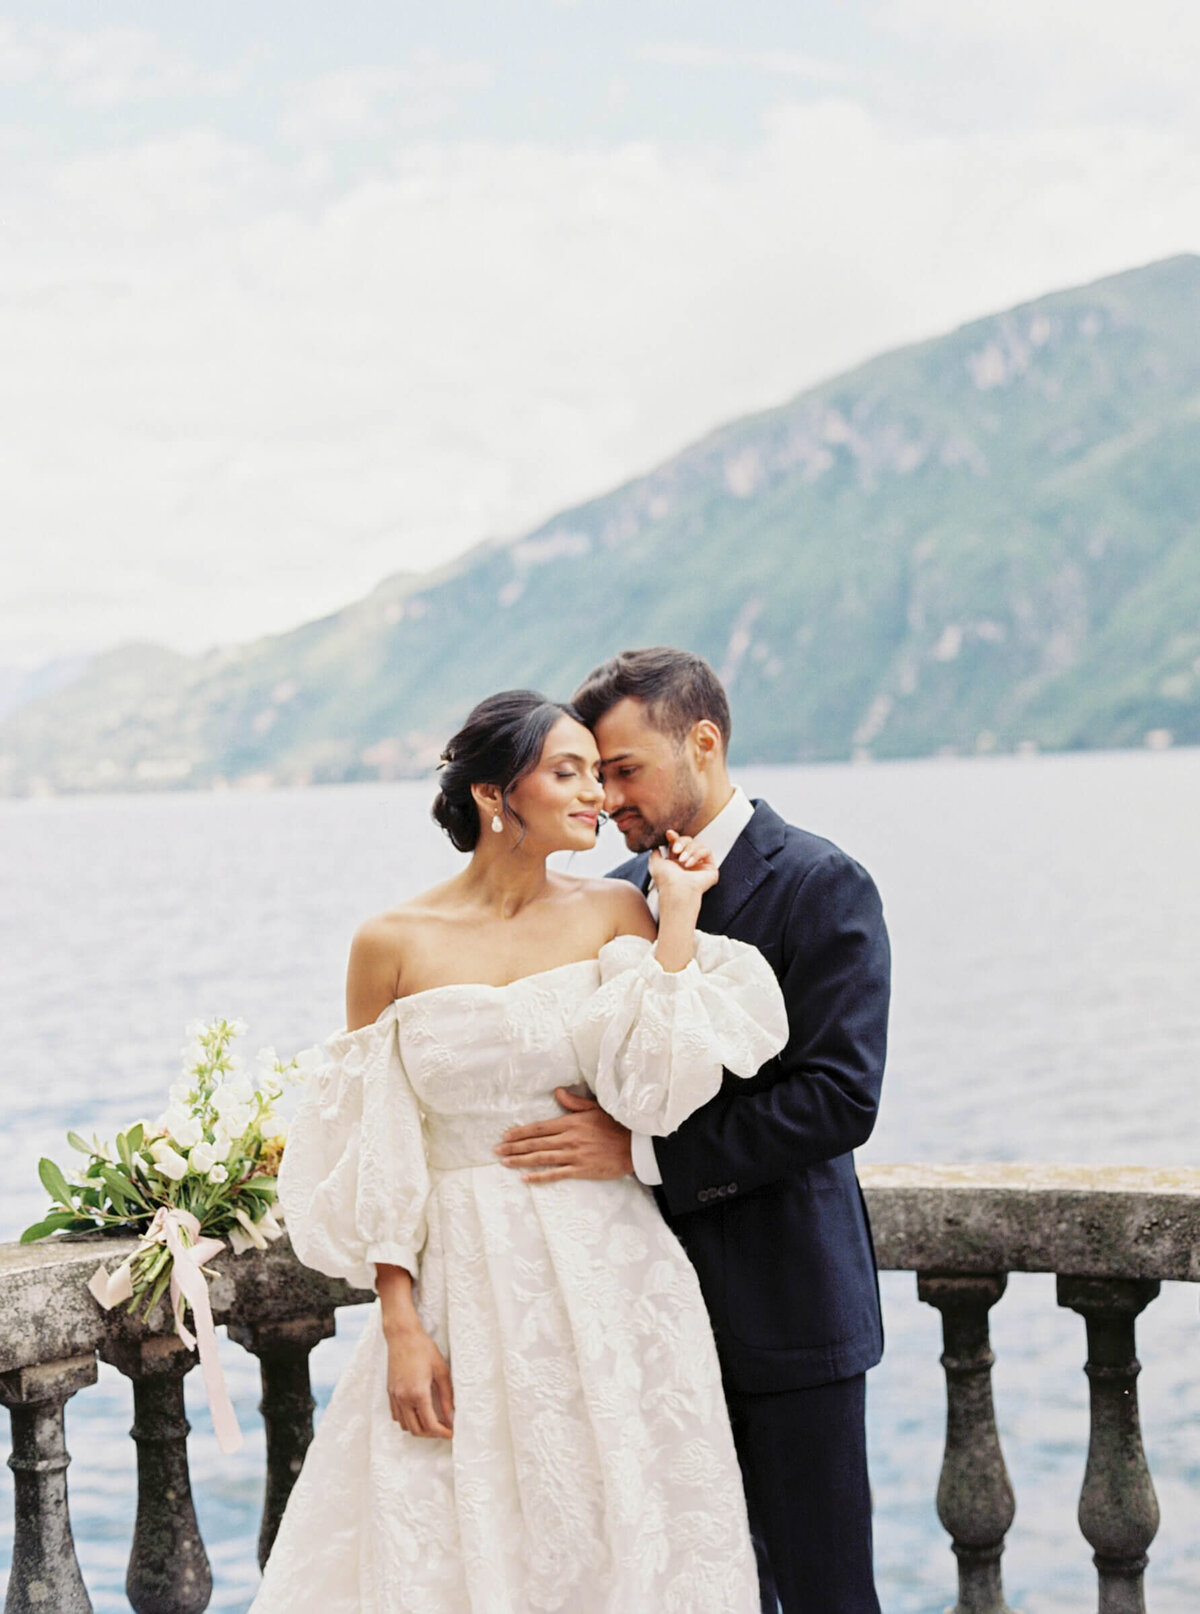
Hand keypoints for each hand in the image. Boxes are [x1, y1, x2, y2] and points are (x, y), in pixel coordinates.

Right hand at [384, 1325, 453, 1438]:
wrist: (402, 1335)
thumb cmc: (424, 1349)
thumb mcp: (441, 1371)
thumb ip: (447, 1396)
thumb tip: (452, 1415)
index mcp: (418, 1393)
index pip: (430, 1424)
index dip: (442, 1433)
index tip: (451, 1433)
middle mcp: (403, 1398)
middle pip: (416, 1430)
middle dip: (431, 1434)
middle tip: (444, 1429)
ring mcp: (394, 1396)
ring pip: (405, 1425)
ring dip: (419, 1428)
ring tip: (432, 1422)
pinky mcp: (389, 1392)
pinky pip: (396, 1415)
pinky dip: (407, 1420)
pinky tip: (417, 1413)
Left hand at [494, 1088, 632, 1182]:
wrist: (634, 1146)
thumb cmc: (615, 1125)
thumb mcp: (595, 1109)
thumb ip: (574, 1103)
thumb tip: (558, 1091)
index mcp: (571, 1123)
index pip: (539, 1127)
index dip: (520, 1132)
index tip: (505, 1136)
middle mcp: (569, 1139)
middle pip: (535, 1143)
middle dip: (513, 1147)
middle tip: (497, 1151)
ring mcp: (574, 1155)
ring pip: (541, 1158)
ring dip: (521, 1160)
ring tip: (505, 1162)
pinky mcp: (581, 1170)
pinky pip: (556, 1174)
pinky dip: (539, 1176)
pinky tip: (526, 1178)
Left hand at [648, 831, 718, 902]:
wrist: (676, 890)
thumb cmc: (665, 880)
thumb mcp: (655, 863)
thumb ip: (655, 853)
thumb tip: (655, 846)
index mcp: (676, 861)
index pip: (678, 843)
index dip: (675, 837)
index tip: (669, 834)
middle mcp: (689, 862)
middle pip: (688, 840)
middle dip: (681, 842)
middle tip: (675, 850)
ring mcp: (700, 865)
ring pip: (698, 844)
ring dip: (689, 850)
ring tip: (682, 861)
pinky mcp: (710, 868)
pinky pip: (706, 851)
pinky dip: (697, 855)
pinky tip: (689, 864)